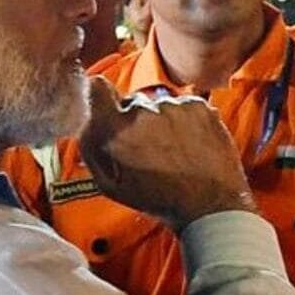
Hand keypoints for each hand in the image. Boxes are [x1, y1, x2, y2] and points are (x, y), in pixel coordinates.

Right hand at [78, 77, 255, 229]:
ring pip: (160, 106)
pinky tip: (191, 146)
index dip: (100, 94)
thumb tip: (86, 120)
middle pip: (133, 104)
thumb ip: (92, 148)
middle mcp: (143, 112)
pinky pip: (184, 106)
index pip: (97, 88)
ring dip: (163, 123)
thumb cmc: (158, 200)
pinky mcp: (198, 106)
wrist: (209, 205)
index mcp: (116, 131)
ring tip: (175, 152)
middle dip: (136, 122)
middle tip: (149, 149)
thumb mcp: (110, 185)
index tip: (106, 103)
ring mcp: (173, 106)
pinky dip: (186, 121)